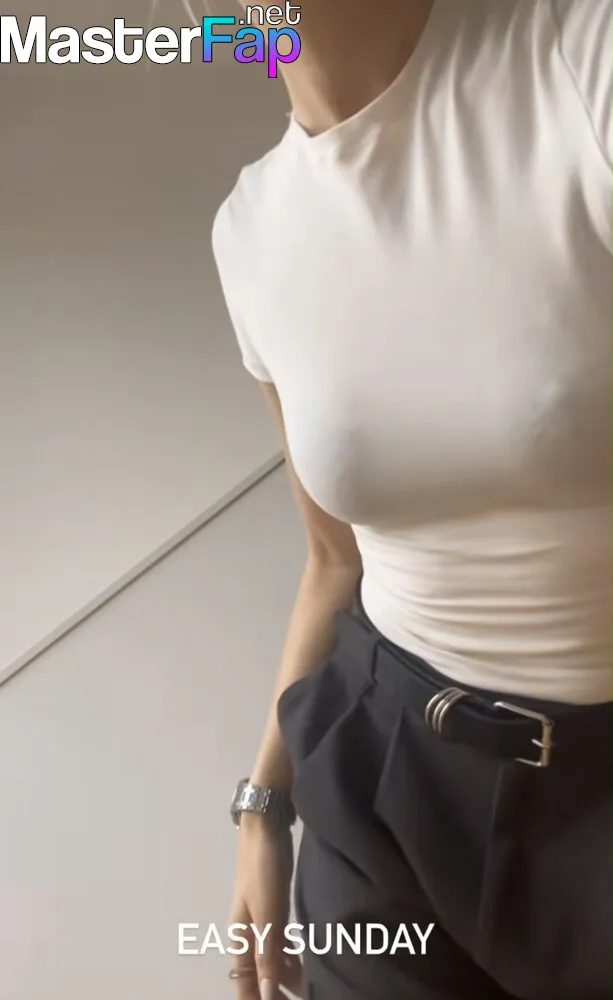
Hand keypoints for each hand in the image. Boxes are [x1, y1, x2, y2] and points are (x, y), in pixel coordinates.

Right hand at [229, 815, 301, 998]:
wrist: (265, 829)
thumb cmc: (262, 870)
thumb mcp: (267, 911)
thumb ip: (267, 952)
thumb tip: (266, 991)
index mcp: (241, 939)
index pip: (245, 984)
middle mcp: (249, 936)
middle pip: (260, 976)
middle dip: (277, 992)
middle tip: (303, 999)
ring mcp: (263, 922)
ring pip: (274, 961)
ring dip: (288, 977)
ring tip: (312, 990)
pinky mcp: (276, 910)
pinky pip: (283, 944)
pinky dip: (293, 957)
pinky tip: (309, 964)